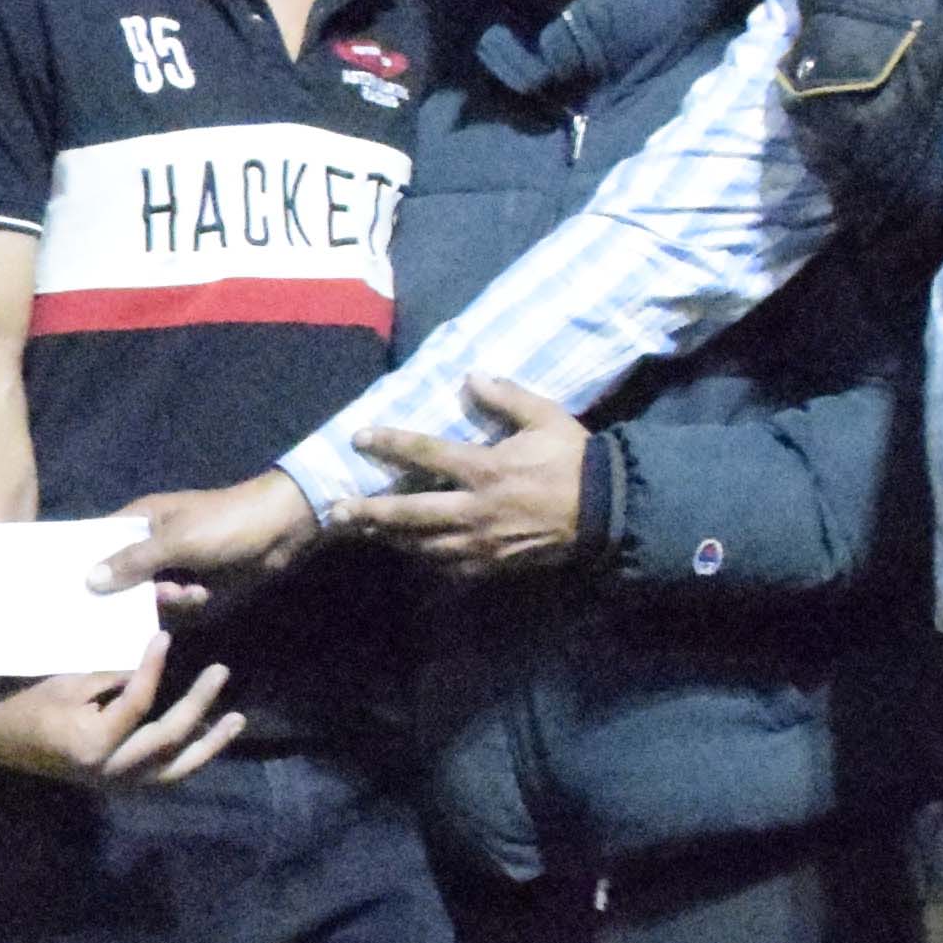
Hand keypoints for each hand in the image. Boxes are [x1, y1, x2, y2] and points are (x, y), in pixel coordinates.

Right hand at [0, 643, 240, 792]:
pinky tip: (206, 736)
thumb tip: (153, 656)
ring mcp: (114, 782)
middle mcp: (107, 771)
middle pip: (167, 740)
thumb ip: (111, 674)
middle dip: (198, 704)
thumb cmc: (23, 698)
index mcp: (90, 744)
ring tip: (236, 720)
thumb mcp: (64, 679)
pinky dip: (186, 756)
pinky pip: (161, 775)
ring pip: (173, 771)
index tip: (164, 635)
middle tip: (220, 671)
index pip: (137, 704)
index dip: (153, 666)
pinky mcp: (116, 783)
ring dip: (207, 745)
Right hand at [95, 471, 316, 608]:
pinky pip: (176, 603)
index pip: (99, 541)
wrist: (281, 531)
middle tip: (129, 606)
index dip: (84, 562)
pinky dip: (189, 601)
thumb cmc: (225, 525)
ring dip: (169, 599)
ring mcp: (173, 565)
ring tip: (191, 590)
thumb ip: (133, 561)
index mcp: (141, 520)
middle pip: (121, 575)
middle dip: (129, 593)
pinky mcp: (194, 583)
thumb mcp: (176, 542)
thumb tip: (89, 580)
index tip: (67, 589)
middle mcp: (151, 543)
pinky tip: (206, 593)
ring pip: (149, 595)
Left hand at [334, 376, 614, 581]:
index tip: (359, 437)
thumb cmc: (574, 460)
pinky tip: (407, 552)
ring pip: (423, 545)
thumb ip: (506, 397)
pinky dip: (424, 559)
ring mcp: (481, 542)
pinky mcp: (492, 565)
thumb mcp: (546, 417)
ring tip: (361, 531)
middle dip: (370, 513)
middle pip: (410, 514)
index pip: (426, 454)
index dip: (390, 444)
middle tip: (337, 511)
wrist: (606, 513)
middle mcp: (475, 509)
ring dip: (389, 538)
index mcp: (486, 469)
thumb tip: (470, 375)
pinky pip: (448, 567)